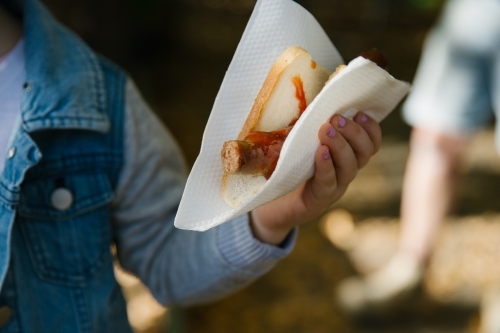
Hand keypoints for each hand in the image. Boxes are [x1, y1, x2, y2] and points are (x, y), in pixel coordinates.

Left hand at [250, 112, 381, 244]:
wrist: (270, 204)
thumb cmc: (287, 167)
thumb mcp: (299, 141)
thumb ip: (309, 125)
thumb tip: (311, 95)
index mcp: (345, 156)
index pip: (370, 142)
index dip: (370, 127)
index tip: (358, 111)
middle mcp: (345, 171)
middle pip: (365, 152)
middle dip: (354, 132)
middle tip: (335, 119)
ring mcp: (334, 186)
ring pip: (351, 167)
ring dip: (340, 145)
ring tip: (326, 130)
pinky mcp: (319, 199)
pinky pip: (329, 182)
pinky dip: (326, 166)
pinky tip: (321, 153)